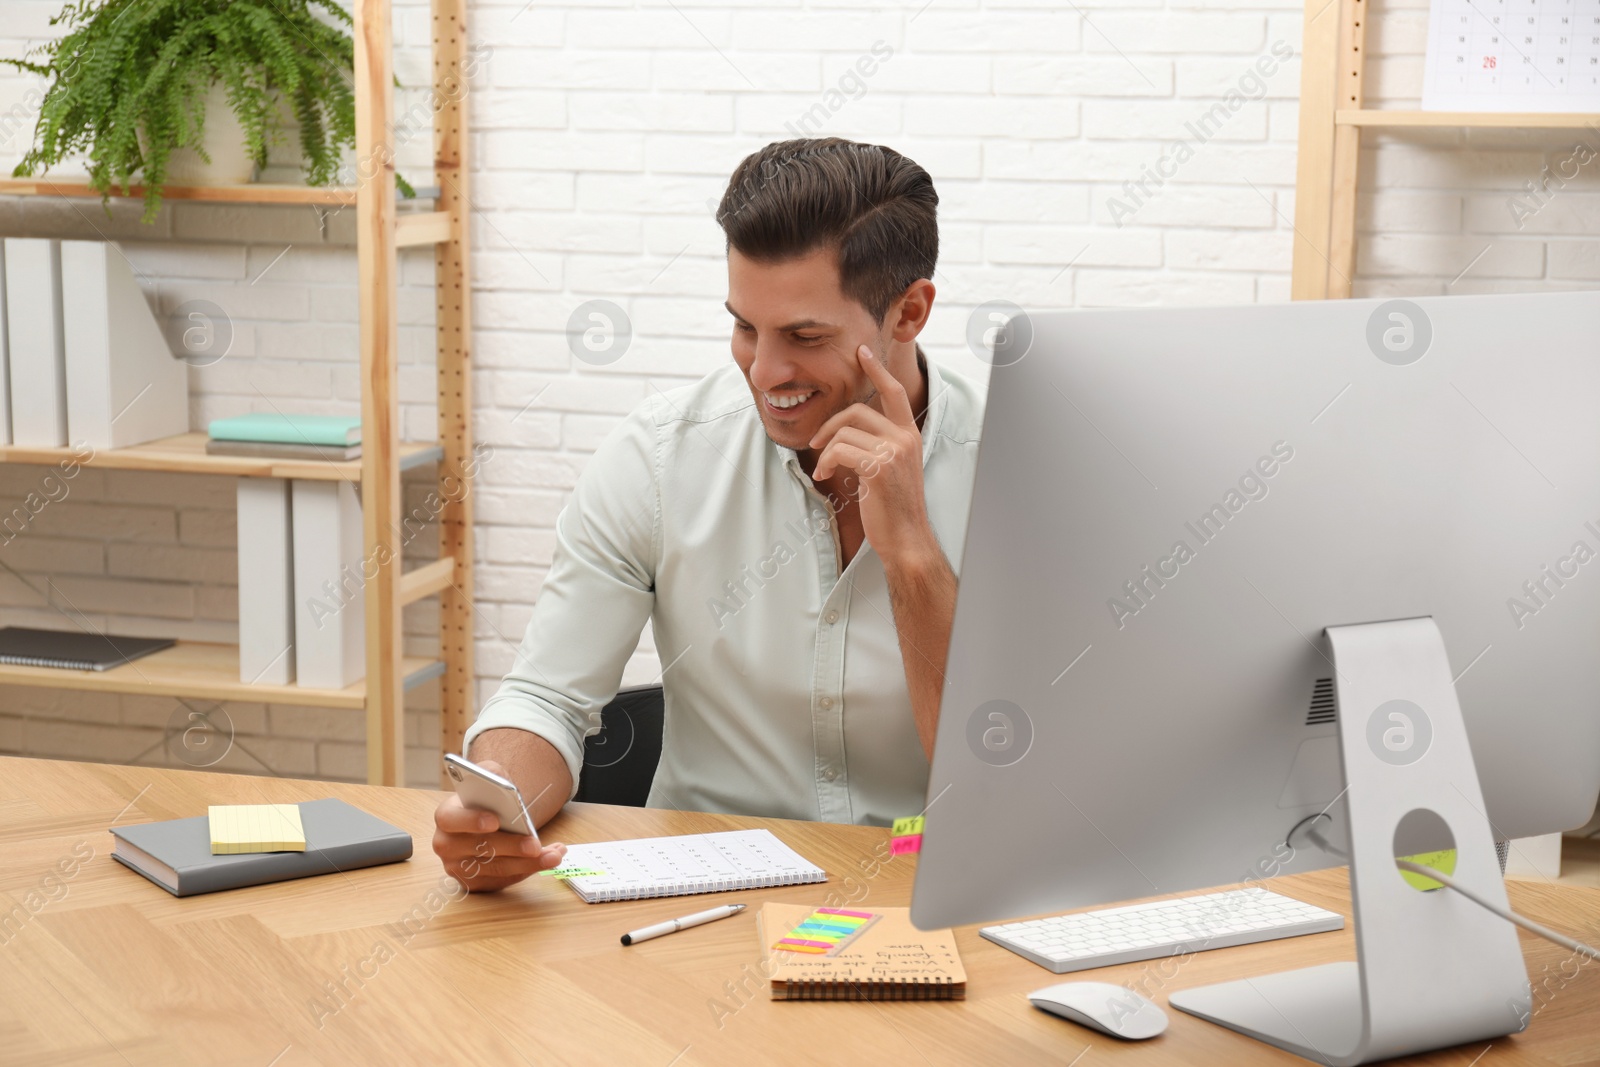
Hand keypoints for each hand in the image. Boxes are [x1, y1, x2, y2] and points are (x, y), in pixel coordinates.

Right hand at [432, 759, 567, 891]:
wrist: (487, 818)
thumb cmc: (487, 799)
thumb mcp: (488, 778)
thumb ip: (492, 774)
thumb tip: (503, 783)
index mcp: (446, 816)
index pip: (451, 819)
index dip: (471, 821)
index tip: (495, 821)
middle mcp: (447, 845)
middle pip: (480, 848)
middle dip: (511, 847)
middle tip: (536, 845)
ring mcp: (458, 867)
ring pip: (496, 869)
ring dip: (528, 863)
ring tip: (554, 854)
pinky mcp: (474, 883)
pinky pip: (503, 880)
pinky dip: (527, 870)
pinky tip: (547, 859)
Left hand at [810, 344, 939, 569]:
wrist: (905, 538)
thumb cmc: (893, 508)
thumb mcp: (890, 469)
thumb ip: (878, 445)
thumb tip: (847, 432)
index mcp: (909, 435)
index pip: (894, 392)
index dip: (877, 369)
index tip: (862, 352)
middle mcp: (904, 438)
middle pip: (857, 410)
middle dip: (829, 425)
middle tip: (816, 443)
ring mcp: (894, 452)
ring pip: (845, 432)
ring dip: (825, 451)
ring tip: (823, 469)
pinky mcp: (879, 468)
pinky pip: (840, 451)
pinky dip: (825, 463)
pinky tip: (824, 477)